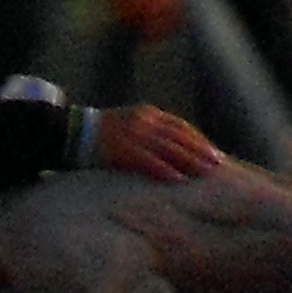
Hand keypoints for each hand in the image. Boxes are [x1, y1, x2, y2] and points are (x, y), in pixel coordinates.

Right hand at [94, 104, 222, 180]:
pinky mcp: (121, 150)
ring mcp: (133, 134)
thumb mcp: (132, 122)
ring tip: (205, 172)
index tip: (213, 151)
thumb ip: (153, 131)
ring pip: (168, 148)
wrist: (73, 131)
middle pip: (179, 136)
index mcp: (148, 113)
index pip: (181, 126)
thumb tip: (176, 147)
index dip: (198, 139)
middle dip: (200, 150)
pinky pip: (148, 161)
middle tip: (218, 164)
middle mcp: (144, 121)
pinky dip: (165, 170)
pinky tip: (178, 179)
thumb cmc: (104, 132)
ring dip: (189, 160)